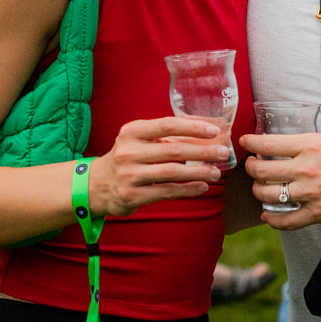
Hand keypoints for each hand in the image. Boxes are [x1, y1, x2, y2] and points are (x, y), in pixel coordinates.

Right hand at [90, 115, 224, 214]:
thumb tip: (206, 134)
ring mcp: (129, 175)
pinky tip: (202, 187)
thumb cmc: (128, 158)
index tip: (215, 130)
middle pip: (174, 150)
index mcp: (132, 132)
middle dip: (203, 151)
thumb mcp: (139, 141)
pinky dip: (188, 190)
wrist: (97, 184)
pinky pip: (167, 192)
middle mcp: (128, 151)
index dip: (193, 127)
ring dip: (198, 172)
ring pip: (172, 172)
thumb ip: (166, 137)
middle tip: (223, 152)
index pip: (167, 125)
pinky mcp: (132, 195)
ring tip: (216, 172)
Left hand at [239, 128, 320, 228]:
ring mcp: (310, 194)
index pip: (269, 143)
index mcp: (313, 145)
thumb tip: (309, 143)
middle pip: (262, 170)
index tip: (245, 143)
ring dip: (259, 191)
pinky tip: (268, 215)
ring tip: (261, 187)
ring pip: (268, 194)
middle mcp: (306, 169)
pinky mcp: (317, 214)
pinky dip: (272, 220)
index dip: (251, 143)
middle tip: (252, 166)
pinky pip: (286, 221)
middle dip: (251, 167)